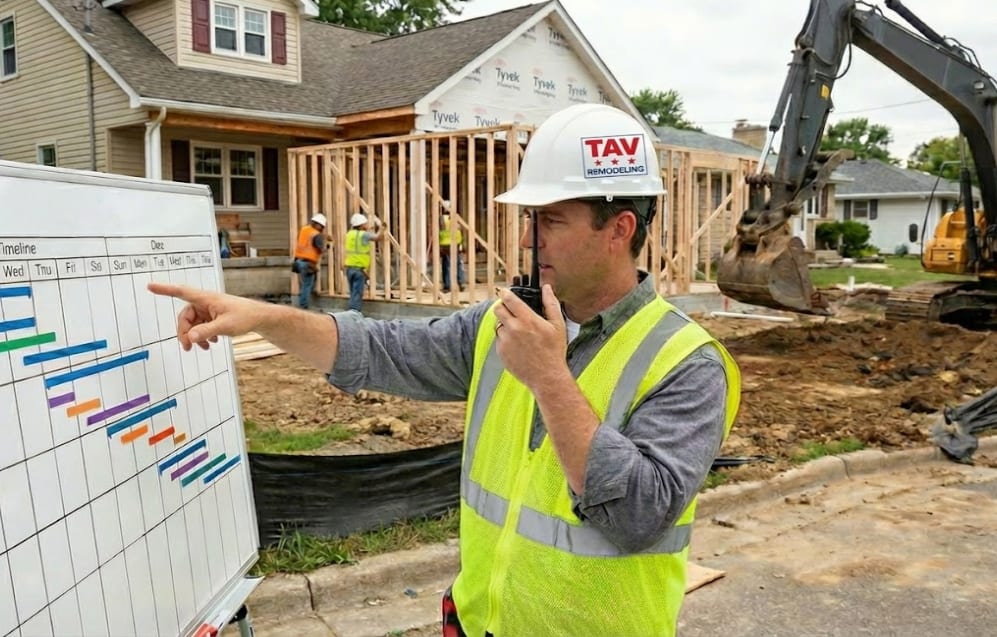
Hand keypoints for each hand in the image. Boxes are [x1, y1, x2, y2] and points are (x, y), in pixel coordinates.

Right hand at [147, 282, 269, 350]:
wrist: (259, 318)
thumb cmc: (245, 316)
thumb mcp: (225, 326)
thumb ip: (207, 331)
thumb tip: (190, 337)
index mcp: (206, 298)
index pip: (182, 292)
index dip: (165, 289)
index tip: (150, 286)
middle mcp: (205, 302)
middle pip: (185, 316)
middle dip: (185, 332)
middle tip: (188, 348)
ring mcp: (208, 310)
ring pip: (193, 324)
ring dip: (195, 336)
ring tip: (203, 348)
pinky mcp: (213, 316)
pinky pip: (200, 326)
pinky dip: (202, 335)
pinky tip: (210, 344)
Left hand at [493, 285, 569, 390]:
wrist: (547, 377)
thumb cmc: (554, 351)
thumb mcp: (558, 325)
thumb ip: (551, 303)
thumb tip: (547, 288)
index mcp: (527, 320)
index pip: (509, 299)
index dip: (505, 293)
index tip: (504, 292)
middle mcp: (513, 329)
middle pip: (497, 309)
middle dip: (502, 307)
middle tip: (510, 310)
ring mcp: (505, 341)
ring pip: (498, 325)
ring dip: (505, 324)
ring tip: (518, 332)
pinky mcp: (501, 352)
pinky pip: (499, 340)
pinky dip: (505, 339)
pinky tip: (518, 345)